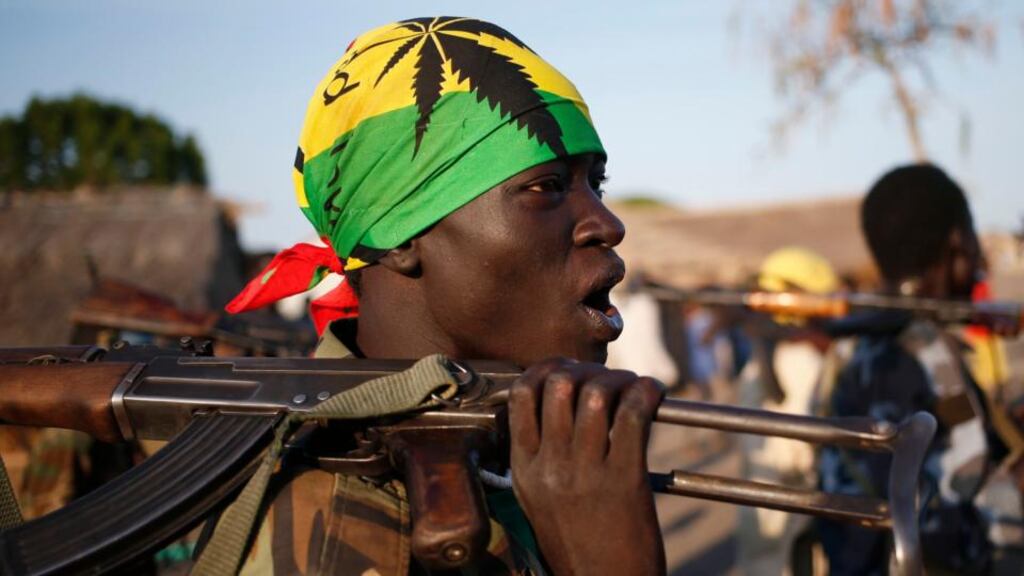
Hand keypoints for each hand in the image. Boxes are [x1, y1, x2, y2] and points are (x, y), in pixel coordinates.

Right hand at [508, 358, 665, 575]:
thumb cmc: (577, 543)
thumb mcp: (539, 498)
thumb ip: (541, 453)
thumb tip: (558, 401)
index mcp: (524, 468)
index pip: (522, 394)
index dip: (548, 369)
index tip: (569, 370)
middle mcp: (549, 466)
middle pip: (559, 385)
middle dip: (588, 371)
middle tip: (607, 380)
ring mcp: (585, 473)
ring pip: (595, 394)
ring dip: (621, 380)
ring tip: (634, 387)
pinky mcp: (624, 481)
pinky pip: (633, 415)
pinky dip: (646, 393)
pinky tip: (654, 394)